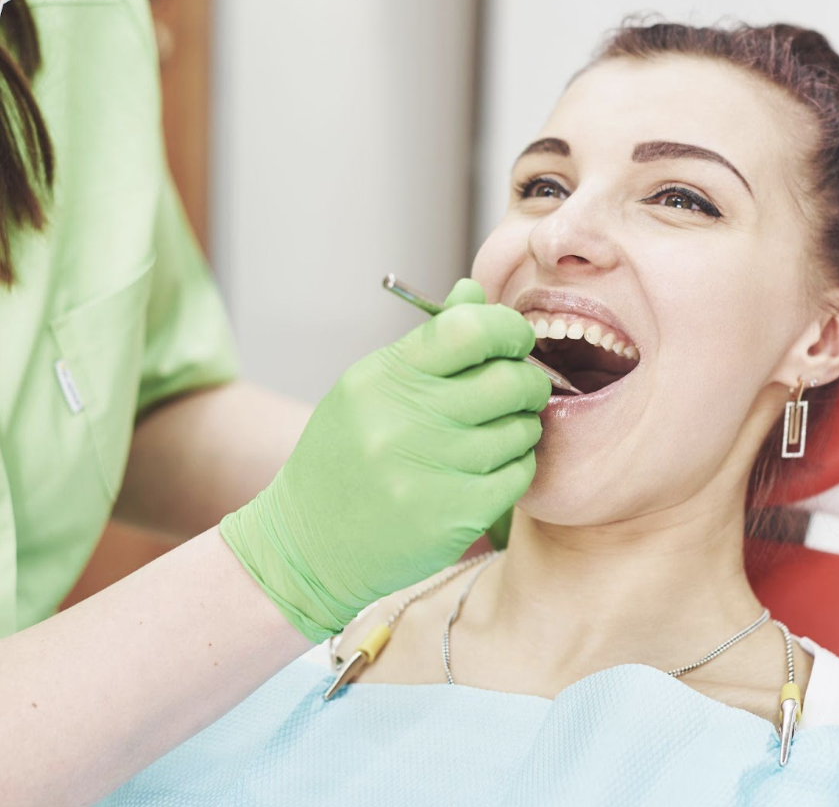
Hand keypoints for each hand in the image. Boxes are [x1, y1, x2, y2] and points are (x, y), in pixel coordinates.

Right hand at [220, 279, 548, 640]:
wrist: (309, 545)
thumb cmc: (344, 458)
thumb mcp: (368, 388)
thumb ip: (429, 342)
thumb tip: (474, 293)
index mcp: (385, 379)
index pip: (468, 329)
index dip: (507, 329)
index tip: (516, 340)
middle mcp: (406, 422)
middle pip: (508, 380)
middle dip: (528, 380)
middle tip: (521, 388)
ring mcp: (433, 473)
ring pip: (522, 429)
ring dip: (523, 425)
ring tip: (499, 431)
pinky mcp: (455, 516)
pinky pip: (520, 473)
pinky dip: (517, 464)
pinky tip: (493, 466)